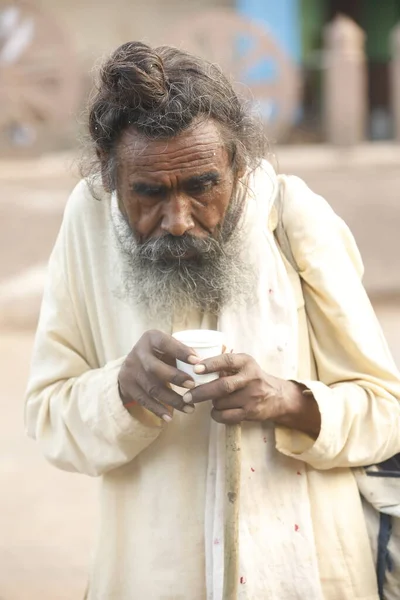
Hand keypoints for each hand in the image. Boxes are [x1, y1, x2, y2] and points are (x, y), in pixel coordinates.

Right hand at [118, 330, 198, 421]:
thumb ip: (183, 353)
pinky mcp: (127, 386)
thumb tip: (208, 363)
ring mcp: (130, 370)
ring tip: (190, 408)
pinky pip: (144, 401)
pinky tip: (170, 417)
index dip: (181, 351)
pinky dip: (158, 410)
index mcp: (151, 338)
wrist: (132, 365)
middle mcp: (138, 353)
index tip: (197, 361)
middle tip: (192, 385)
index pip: (165, 343)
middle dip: (175, 377)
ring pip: (152, 388)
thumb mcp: (168, 348)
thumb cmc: (160, 355)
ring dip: (172, 400)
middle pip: (154, 368)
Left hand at [182, 353, 320, 437]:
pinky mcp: (251, 412)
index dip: (210, 364)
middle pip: (223, 386)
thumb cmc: (253, 378)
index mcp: (246, 362)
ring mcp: (252, 396)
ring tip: (212, 400)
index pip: (227, 360)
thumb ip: (225, 364)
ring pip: (222, 402)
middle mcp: (251, 378)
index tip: (195, 368)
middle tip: (187, 395)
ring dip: (212, 403)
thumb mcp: (244, 365)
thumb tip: (194, 363)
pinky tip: (215, 411)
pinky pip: (227, 416)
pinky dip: (216, 415)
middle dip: (202, 391)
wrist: (278, 396)